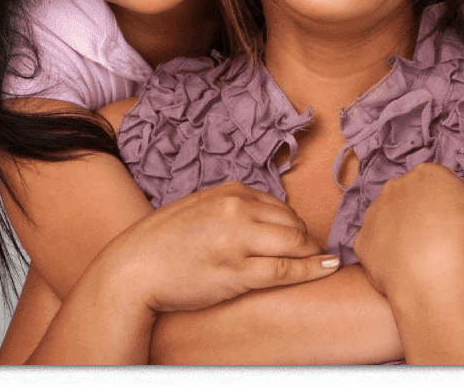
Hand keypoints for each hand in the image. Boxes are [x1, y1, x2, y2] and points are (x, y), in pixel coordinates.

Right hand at [103, 182, 339, 313]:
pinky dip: (314, 270)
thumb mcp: (200, 206)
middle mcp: (239, 209)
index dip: (292, 224)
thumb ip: (231, 205)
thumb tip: (263, 214)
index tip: (297, 236)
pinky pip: (287, 270)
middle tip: (310, 252)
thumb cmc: (163, 240)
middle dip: (304, 238)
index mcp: (231, 190)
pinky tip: (329, 267)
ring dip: (312, 253)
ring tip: (321, 260)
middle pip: (293, 222)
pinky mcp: (239, 272)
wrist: (134, 268)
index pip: (279, 205)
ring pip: (296, 243)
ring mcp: (240, 240)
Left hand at [354, 164, 463, 297]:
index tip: (456, 223)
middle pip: (408, 198)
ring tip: (421, 256)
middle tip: (440, 239)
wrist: (432, 271)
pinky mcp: (362, 241)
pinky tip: (402, 268)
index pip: (435, 182)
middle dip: (421, 215)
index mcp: (425, 174)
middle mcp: (394, 187)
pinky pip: (372, 245)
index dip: (447, 203)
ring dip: (399, 233)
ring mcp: (374, 213)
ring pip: (387, 220)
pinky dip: (384, 255)